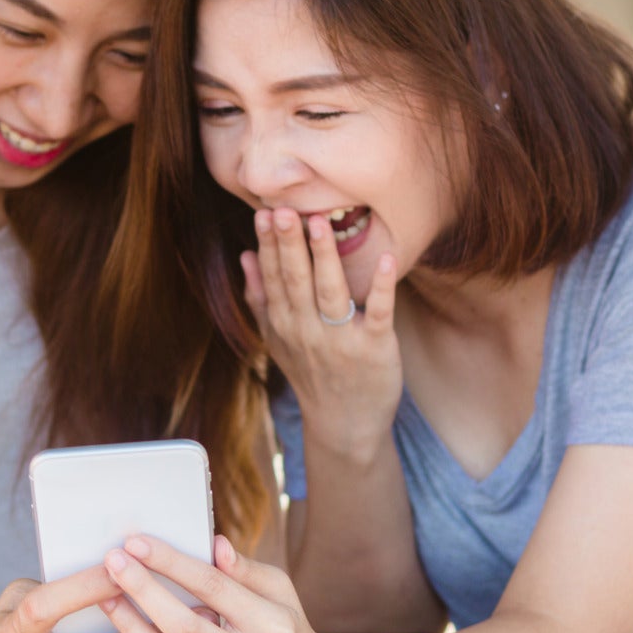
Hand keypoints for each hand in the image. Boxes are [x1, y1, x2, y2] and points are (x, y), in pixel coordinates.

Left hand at [101, 534, 325, 632]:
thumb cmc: (285, 631)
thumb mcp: (279, 591)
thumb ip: (244, 569)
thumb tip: (213, 543)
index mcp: (269, 626)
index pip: (212, 587)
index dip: (170, 562)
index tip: (136, 543)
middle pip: (183, 626)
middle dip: (142, 590)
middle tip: (112, 563)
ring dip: (130, 630)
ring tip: (107, 600)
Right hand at [240, 207, 401, 455]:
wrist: (345, 423)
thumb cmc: (312, 375)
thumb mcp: (276, 340)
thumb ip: (260, 299)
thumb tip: (244, 256)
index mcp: (284, 325)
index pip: (273, 279)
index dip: (268, 246)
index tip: (264, 212)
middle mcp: (307, 331)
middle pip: (296, 281)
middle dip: (289, 245)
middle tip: (285, 209)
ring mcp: (341, 340)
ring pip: (330, 292)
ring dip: (325, 257)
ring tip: (320, 223)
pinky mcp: (375, 347)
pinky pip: (379, 313)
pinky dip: (382, 287)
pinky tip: (387, 259)